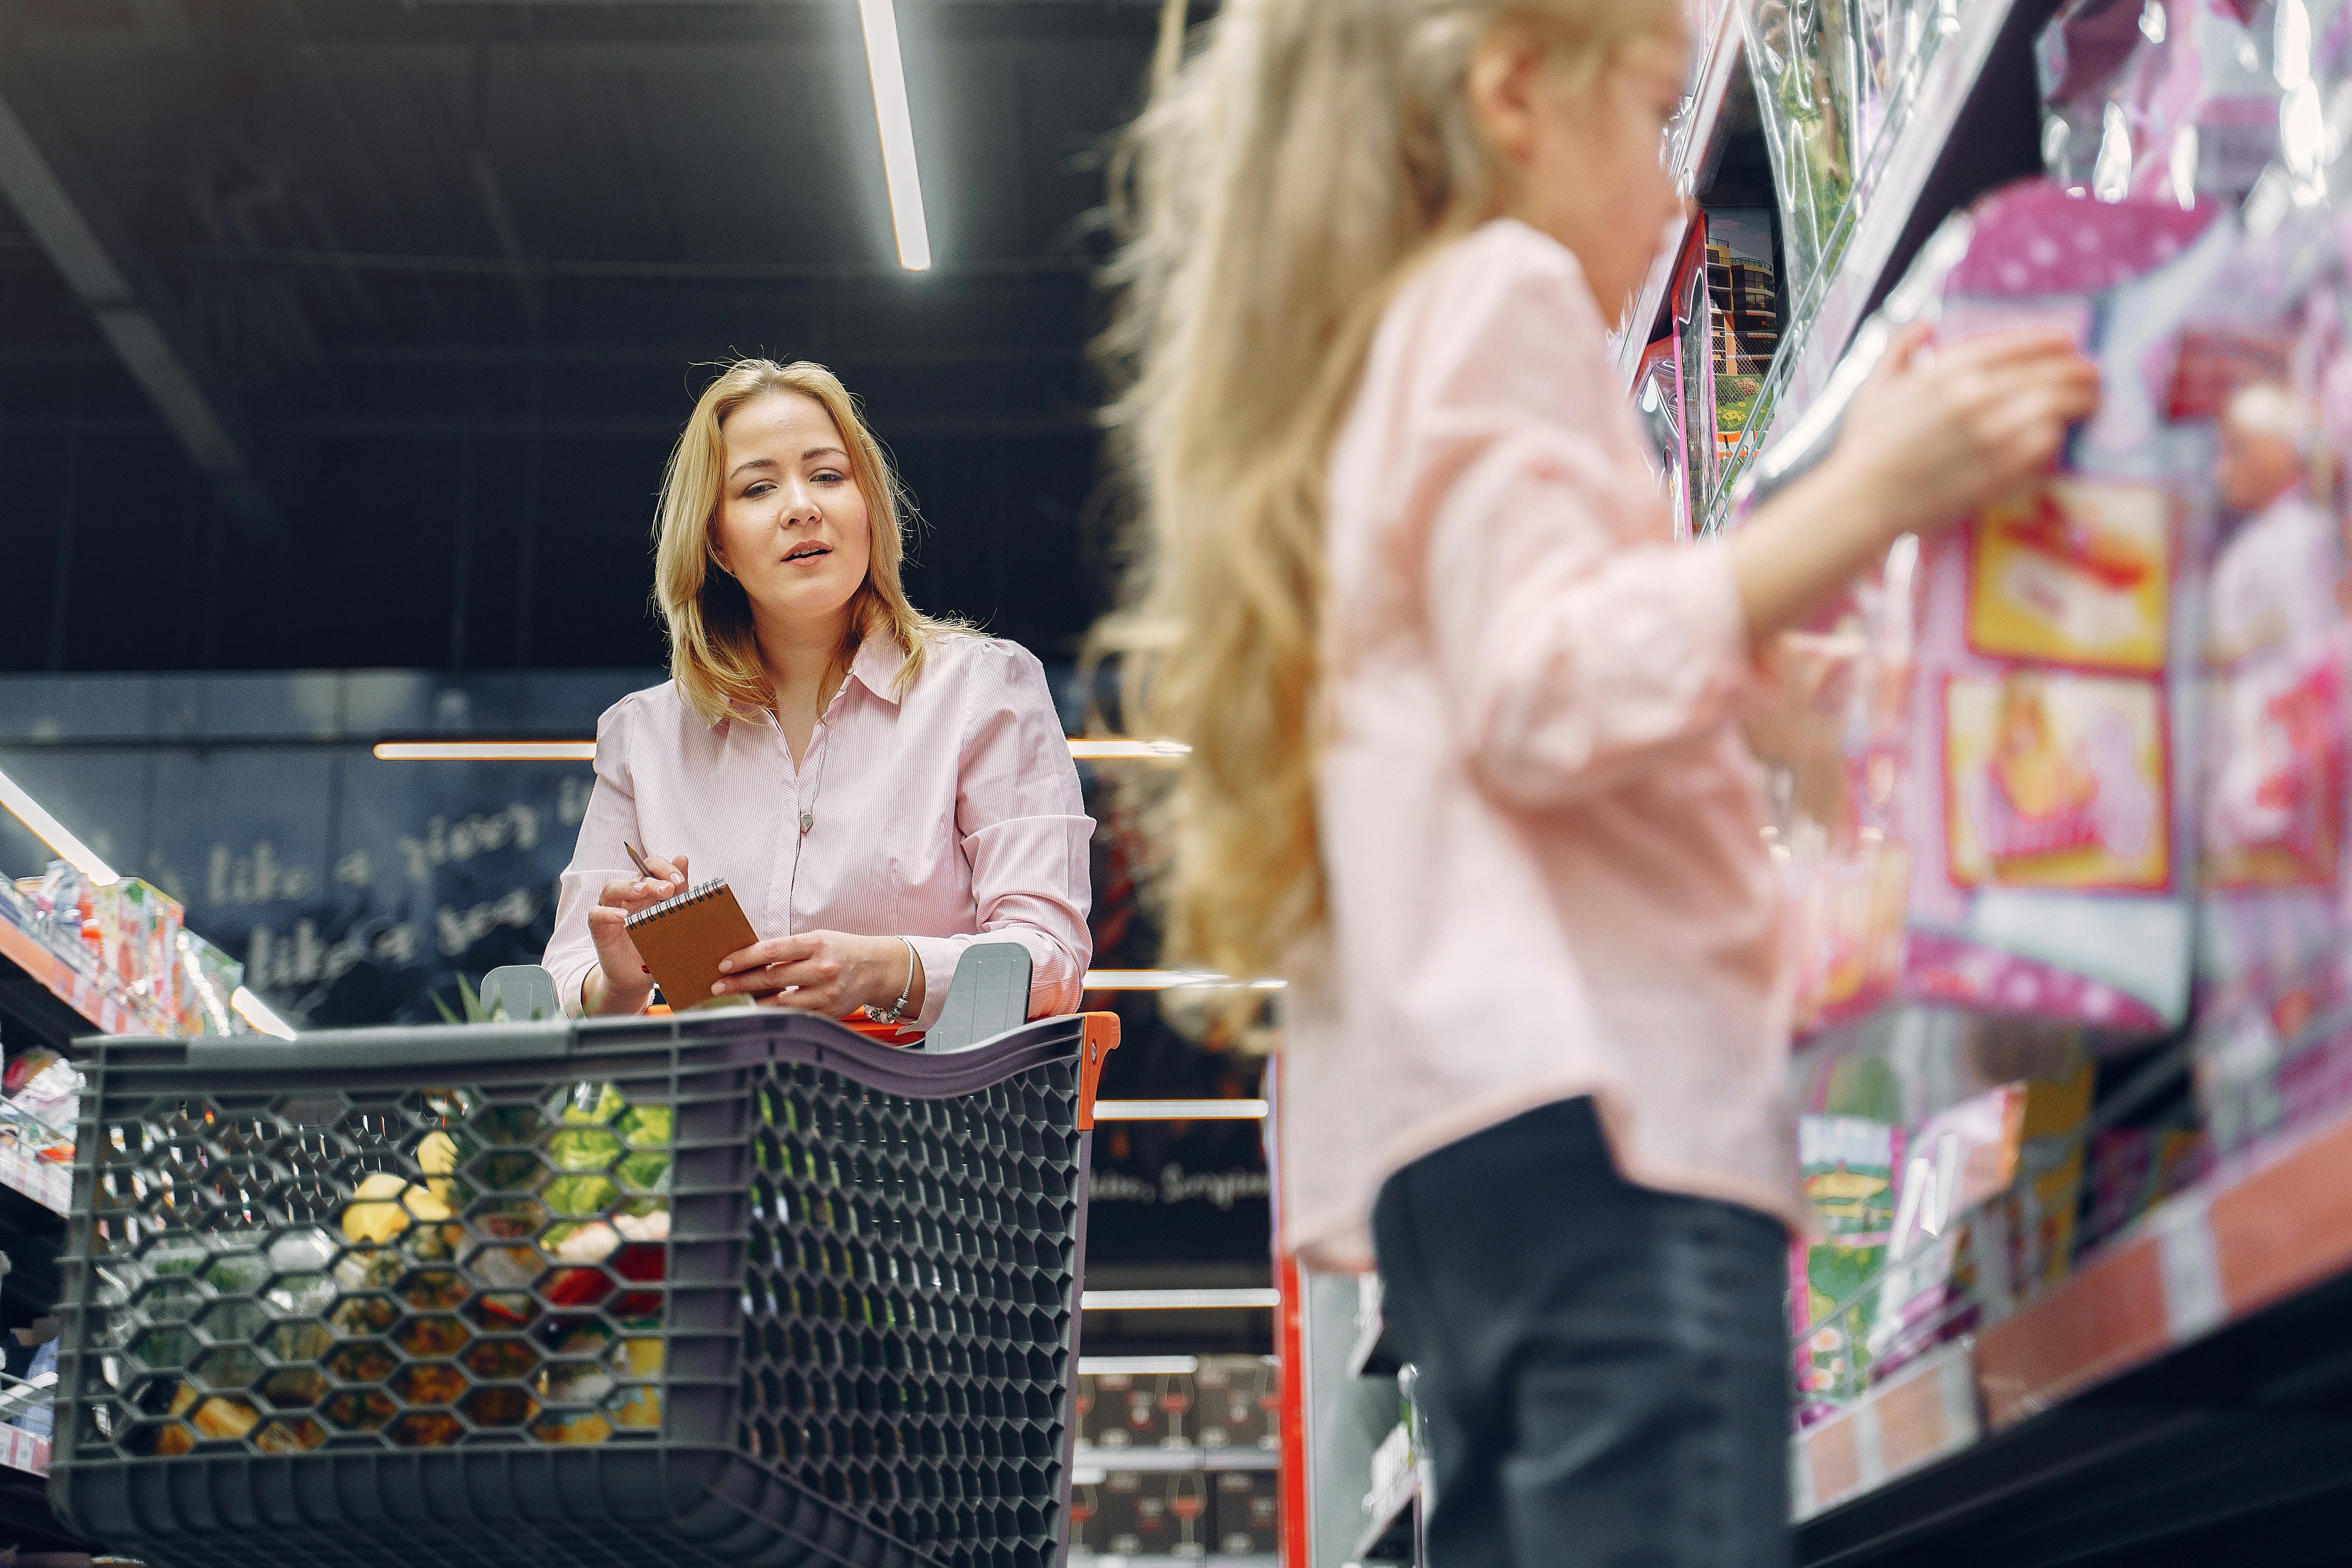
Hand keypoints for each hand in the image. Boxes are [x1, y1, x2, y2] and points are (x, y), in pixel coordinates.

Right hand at [582, 852, 688, 1014]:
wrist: (638, 978)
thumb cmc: (655, 945)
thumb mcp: (670, 919)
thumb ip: (678, 891)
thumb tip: (683, 858)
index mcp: (647, 890)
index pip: (651, 866)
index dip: (664, 868)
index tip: (679, 881)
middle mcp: (628, 896)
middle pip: (635, 876)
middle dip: (654, 879)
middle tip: (669, 889)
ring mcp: (611, 910)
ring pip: (610, 887)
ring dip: (627, 886)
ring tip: (643, 891)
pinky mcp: (599, 928)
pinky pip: (596, 914)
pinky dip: (607, 912)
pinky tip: (622, 916)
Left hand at [711, 930, 924, 1018]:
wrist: (877, 968)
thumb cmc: (842, 950)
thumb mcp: (818, 939)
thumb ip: (789, 950)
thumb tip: (750, 959)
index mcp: (816, 944)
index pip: (771, 949)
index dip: (744, 958)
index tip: (724, 965)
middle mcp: (822, 969)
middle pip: (771, 977)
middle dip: (739, 983)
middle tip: (717, 986)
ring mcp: (826, 993)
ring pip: (779, 1003)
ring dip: (752, 1003)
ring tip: (732, 1002)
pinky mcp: (828, 1013)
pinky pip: (794, 1016)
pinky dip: (774, 1015)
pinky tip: (759, 1013)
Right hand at [1830, 322, 2102, 542]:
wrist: (1862, 500)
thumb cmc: (1865, 446)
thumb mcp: (1874, 386)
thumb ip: (1900, 348)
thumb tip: (1924, 324)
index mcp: (1947, 370)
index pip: (2019, 345)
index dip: (2051, 342)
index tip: (2067, 344)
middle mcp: (1975, 396)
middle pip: (2048, 373)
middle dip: (2079, 371)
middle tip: (2093, 376)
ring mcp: (1991, 434)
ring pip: (2056, 406)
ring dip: (2080, 402)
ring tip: (2091, 403)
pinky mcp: (2000, 469)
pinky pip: (2046, 445)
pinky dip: (2057, 437)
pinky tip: (2060, 436)